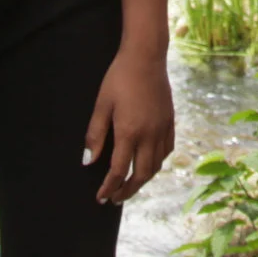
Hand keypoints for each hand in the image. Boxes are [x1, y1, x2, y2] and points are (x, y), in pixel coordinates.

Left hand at [83, 41, 174, 204]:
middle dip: (127, 190)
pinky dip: (158, 162)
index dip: (109, 187)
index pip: (119, 171)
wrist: (146, 57)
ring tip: (131, 185)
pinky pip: (167, 150)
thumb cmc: (119, 78)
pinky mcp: (170, 122)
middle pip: (141, 174)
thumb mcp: (101, 105)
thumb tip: (88, 160)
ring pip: (156, 165)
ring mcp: (162, 129)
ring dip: (143, 180)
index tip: (101, 197)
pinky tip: (149, 163)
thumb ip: (95, 135)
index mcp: (129, 132)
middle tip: (115, 199)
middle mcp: (149, 135)